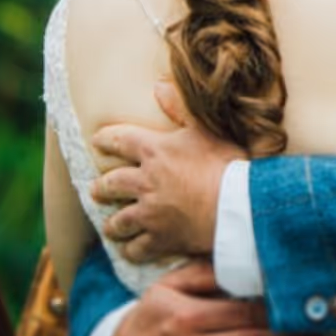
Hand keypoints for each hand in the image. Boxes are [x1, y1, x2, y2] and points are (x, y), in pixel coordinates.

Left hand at [91, 82, 240, 261]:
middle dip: (101, 187)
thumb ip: (179, 107)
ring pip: (119, 221)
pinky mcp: (159, 239)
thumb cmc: (227, 163)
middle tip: (97, 190)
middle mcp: (145, 181)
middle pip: (110, 184)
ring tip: (111, 227)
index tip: (97, 141)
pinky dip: (132, 250)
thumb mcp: (205, 128)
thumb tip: (158, 84)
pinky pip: (136, 248)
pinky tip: (131, 250)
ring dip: (113, 224)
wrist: (238, 205)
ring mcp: (149, 213)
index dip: (106, 139)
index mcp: (155, 150)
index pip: (120, 140)